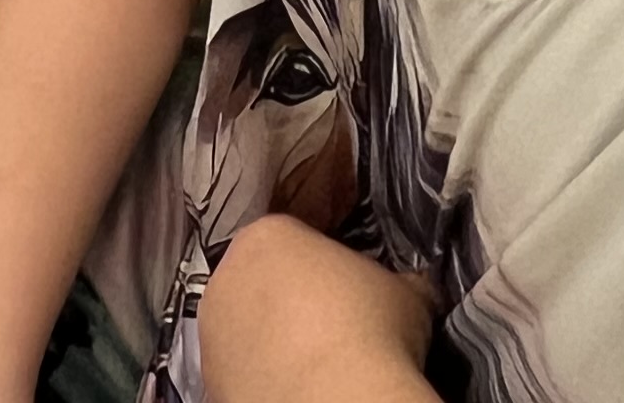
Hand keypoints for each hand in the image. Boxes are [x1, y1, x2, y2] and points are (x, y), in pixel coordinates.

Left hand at [195, 218, 434, 402]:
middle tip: (331, 329)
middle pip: (260, 282)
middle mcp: (226, 278)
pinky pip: (240, 374)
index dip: (325, 266)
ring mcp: (211, 334)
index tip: (348, 292)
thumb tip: (414, 288)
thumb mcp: (406, 294)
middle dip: (289, 301)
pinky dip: (262, 381)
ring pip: (244, 330)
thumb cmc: (371, 331)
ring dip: (271, 343)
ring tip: (315, 368)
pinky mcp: (209, 383)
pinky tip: (297, 392)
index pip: (295, 240)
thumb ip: (399, 282)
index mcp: (269, 236)